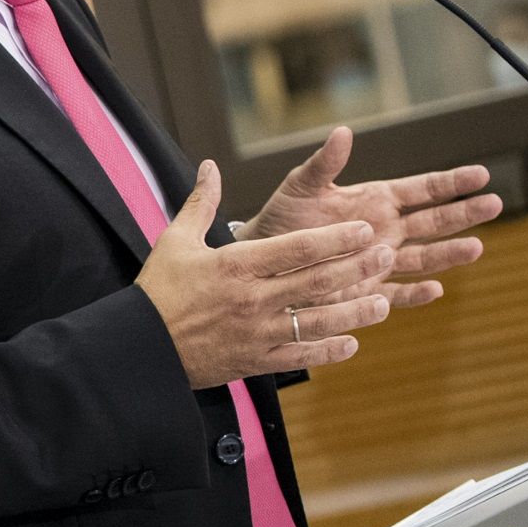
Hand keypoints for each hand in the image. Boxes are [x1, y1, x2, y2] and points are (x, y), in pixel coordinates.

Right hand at [139, 161, 395, 387]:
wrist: (140, 346)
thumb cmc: (158, 290)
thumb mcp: (174, 240)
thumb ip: (201, 203)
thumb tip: (211, 166)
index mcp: (236, 265)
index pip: (297, 248)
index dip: (336, 238)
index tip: (364, 230)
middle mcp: (252, 299)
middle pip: (317, 281)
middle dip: (358, 267)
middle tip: (387, 254)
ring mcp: (257, 332)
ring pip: (318, 321)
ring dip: (356, 313)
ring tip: (382, 303)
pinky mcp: (256, 360)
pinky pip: (301, 356)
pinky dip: (329, 351)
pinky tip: (352, 343)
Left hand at [240, 126, 498, 308]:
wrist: (265, 259)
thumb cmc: (283, 219)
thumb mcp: (301, 187)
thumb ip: (324, 164)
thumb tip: (342, 131)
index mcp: (377, 201)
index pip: (423, 190)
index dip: (451, 183)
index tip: (481, 175)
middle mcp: (387, 231)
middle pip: (434, 222)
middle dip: (464, 214)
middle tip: (494, 204)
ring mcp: (381, 262)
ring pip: (425, 258)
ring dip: (449, 254)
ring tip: (477, 248)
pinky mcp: (367, 291)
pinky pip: (397, 293)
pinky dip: (416, 294)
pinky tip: (435, 290)